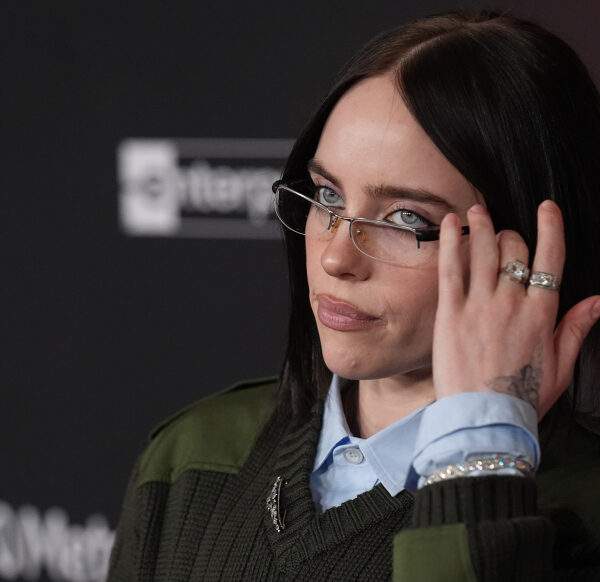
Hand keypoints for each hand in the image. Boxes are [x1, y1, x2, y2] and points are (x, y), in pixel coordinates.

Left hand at [432, 199, 599, 420]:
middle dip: (510, 236)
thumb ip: (576, 328)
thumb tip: (598, 301)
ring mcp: (480, 305)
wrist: (484, 417)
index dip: (550, 228)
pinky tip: (448, 223)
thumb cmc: (523, 396)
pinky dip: (449, 243)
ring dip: (481, 225)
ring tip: (475, 210)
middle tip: (502, 234)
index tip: (547, 208)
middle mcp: (512, 302)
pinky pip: (451, 269)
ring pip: (483, 252)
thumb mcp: (560, 366)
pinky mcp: (451, 312)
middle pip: (514, 251)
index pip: (550, 258)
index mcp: (541, 313)